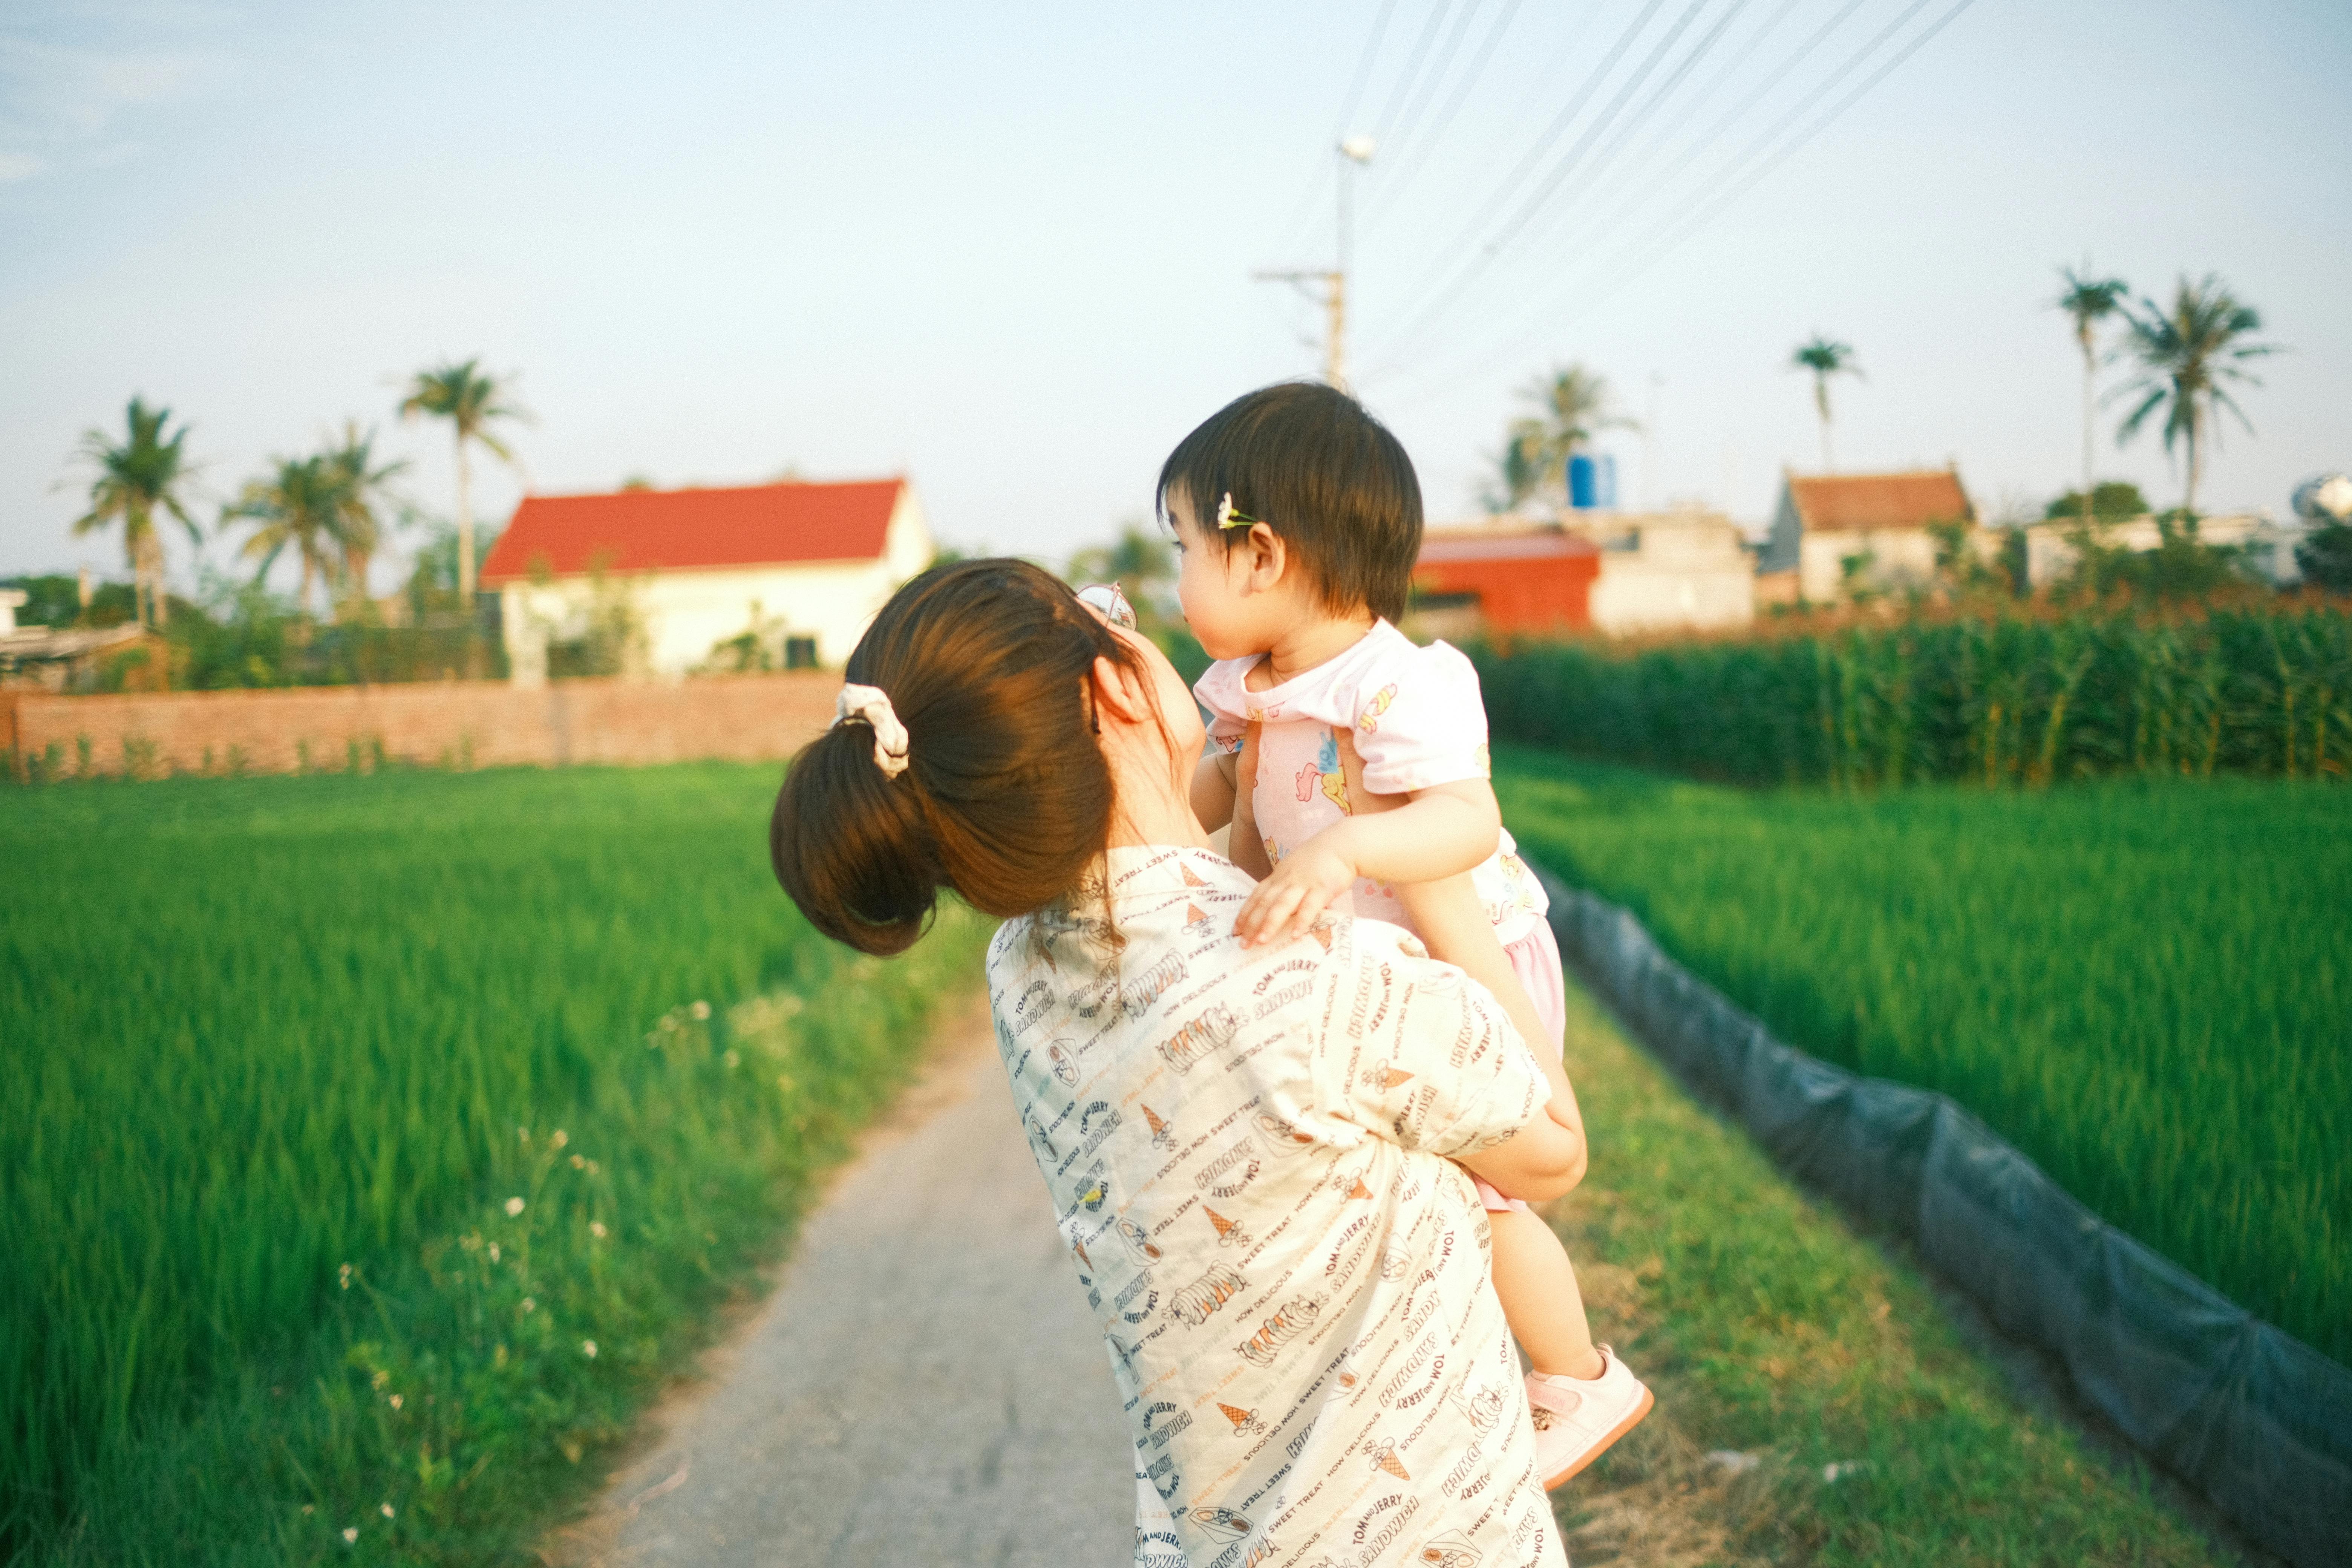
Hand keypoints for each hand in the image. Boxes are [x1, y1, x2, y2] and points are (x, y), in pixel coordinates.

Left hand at [1233, 830, 1357, 947]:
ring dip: (1269, 924)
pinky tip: (1294, 935)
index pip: (1257, 895)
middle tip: (1243, 943)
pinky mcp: (1322, 888)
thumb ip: (1288, 887)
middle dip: (1251, 923)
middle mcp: (1286, 880)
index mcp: (1279, 875)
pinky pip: (1309, 907)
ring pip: (1282, 905)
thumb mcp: (1296, 869)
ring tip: (1261, 941)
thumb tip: (1284, 910)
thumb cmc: (1320, 858)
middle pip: (1264, 902)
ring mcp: (1303, 883)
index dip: (1245, 913)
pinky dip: (1301, 921)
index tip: (1235, 929)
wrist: (1343, 844)